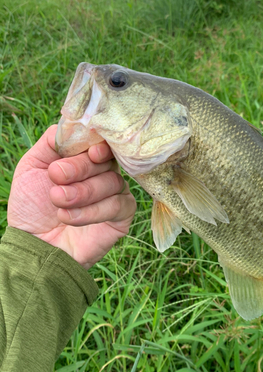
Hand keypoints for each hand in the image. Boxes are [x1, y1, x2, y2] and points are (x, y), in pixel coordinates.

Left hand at [7, 125, 135, 269]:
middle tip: (57, 177)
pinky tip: (68, 218)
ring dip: (82, 192)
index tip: (89, 151)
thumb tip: (73, 125)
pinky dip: (93, 211)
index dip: (98, 142)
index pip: (100, 140)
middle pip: (107, 159)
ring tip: (58, 202)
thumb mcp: (32, 166)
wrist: (34, 246)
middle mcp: (102, 171)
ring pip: (113, 181)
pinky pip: (119, 204)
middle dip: (81, 168)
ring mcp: (114, 192)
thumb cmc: (31, 206)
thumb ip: (51, 141)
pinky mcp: (122, 215)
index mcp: (84, 157)